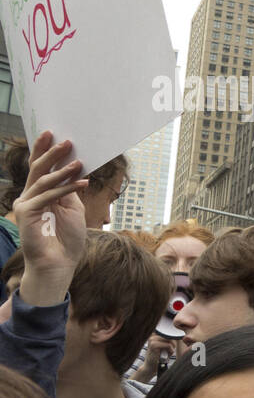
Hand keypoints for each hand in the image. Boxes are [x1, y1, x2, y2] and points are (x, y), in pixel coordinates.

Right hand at [12, 131, 87, 277]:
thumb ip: (69, 190)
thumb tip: (72, 169)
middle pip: (39, 169)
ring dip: (63, 170)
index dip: (45, 151)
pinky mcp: (27, 212)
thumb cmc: (67, 238)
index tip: (53, 134)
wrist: (60, 262)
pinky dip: (66, 187)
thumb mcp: (72, 208)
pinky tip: (82, 182)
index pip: (41, 169)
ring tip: (79, 161)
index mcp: (40, 194)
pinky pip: (48, 195)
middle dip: (52, 154)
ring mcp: (26, 204)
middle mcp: (30, 196)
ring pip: (43, 180)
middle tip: (66, 141)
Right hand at [131, 333, 175, 379]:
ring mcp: (152, 339)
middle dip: (174, 342)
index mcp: (154, 333)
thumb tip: (180, 333)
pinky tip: (168, 354)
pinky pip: (168, 345)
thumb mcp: (166, 345)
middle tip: (171, 349)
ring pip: (170, 339)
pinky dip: (171, 350)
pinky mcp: (153, 345)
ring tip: (169, 351)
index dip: (174, 336)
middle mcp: (152, 335)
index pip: (168, 330)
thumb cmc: (161, 356)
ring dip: (172, 346)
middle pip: (170, 334)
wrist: (151, 366)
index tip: (175, 342)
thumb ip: (170, 339)